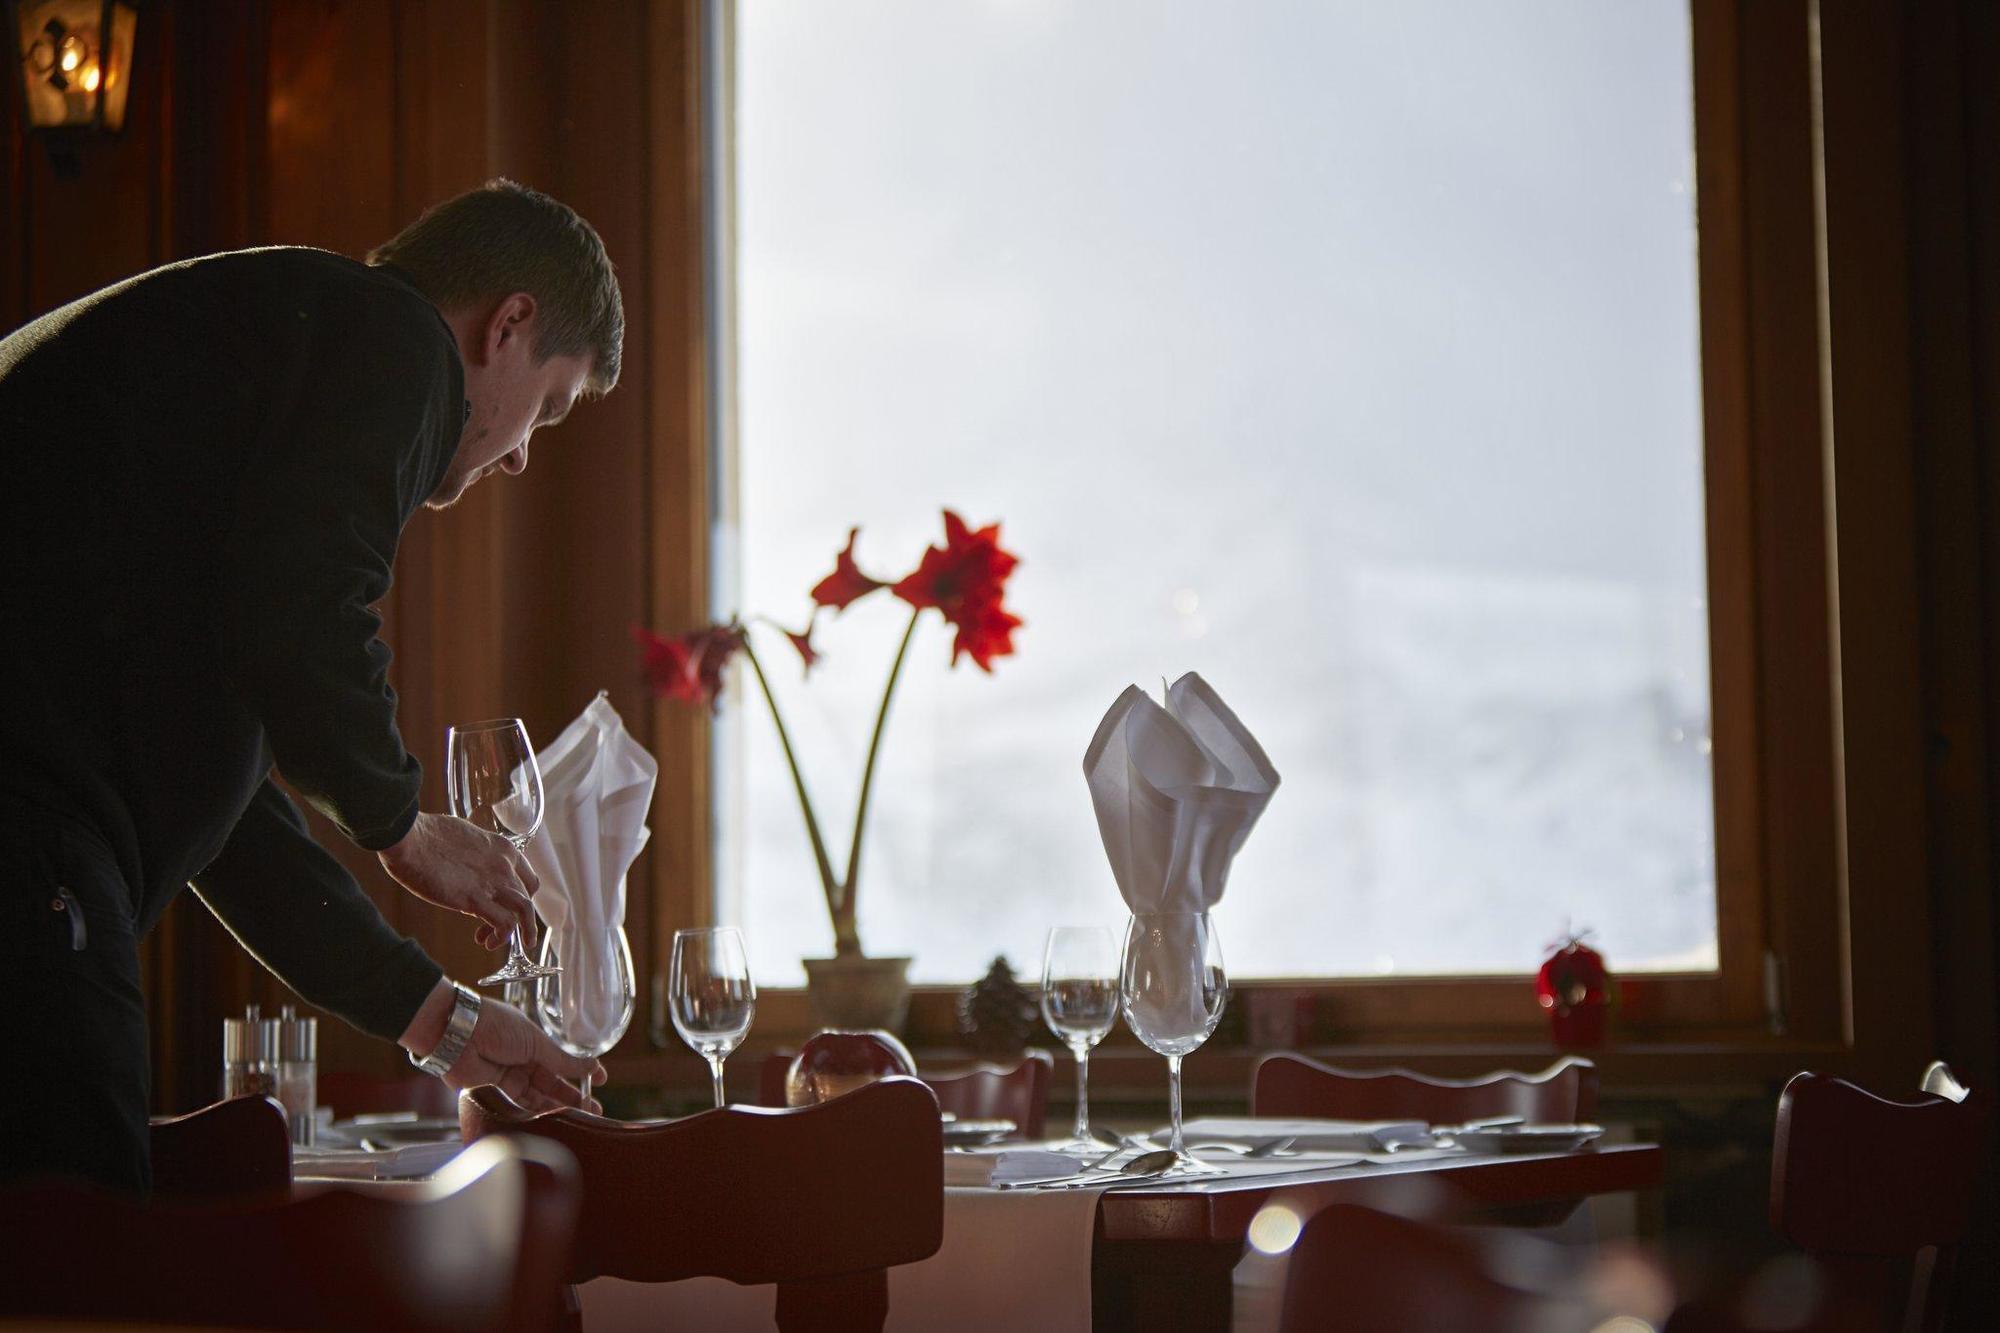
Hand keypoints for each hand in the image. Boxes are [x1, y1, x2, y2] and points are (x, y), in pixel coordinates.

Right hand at [379, 811, 538, 948]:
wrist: (408, 838)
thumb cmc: (426, 835)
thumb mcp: (464, 838)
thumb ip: (475, 856)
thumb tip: (470, 872)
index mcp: (502, 847)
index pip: (527, 876)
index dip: (520, 895)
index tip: (506, 906)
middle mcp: (505, 864)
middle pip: (526, 896)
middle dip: (515, 916)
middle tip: (493, 928)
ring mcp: (493, 882)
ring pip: (525, 911)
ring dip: (522, 931)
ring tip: (501, 943)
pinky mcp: (475, 900)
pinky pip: (504, 923)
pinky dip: (501, 936)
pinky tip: (487, 943)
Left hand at [443, 995, 607, 1113]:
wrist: (456, 1033)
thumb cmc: (496, 1026)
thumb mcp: (536, 1041)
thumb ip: (561, 1059)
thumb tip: (591, 1065)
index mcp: (533, 1042)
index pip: (562, 1060)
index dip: (581, 1071)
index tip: (601, 1080)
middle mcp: (521, 1060)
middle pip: (550, 1083)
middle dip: (571, 1096)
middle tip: (593, 1110)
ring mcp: (507, 1077)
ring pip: (536, 1097)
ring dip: (556, 1107)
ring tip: (579, 1118)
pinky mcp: (492, 1092)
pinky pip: (517, 1105)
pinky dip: (534, 1112)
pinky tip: (552, 1118)